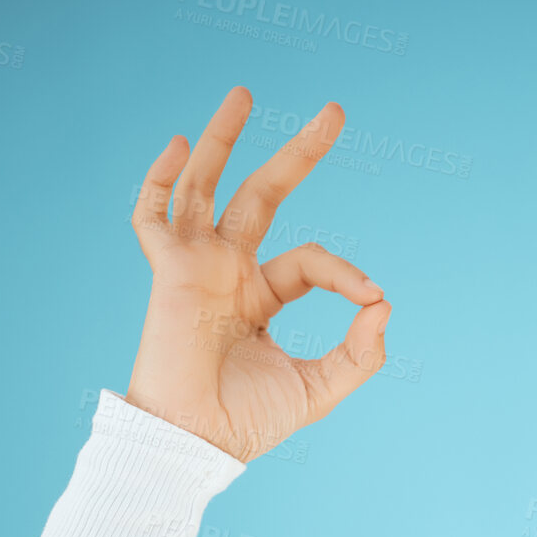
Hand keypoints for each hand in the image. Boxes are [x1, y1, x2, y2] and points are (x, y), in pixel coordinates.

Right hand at [124, 85, 390, 462]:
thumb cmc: (249, 422)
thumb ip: (361, 352)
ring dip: (224, 139)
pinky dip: (160, 179)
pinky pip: (152, 216)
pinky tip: (182, 142)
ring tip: (245, 93)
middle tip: (335, 111)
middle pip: (263, 196)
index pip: (312, 261)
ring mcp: (196, 267)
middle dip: (298, 154)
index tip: (372, 298)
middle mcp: (228, 272)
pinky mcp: (169, 273)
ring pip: (207, 187)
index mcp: (261, 297)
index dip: (347, 273)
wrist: (198, 444)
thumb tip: (384, 303)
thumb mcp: (321, 387)